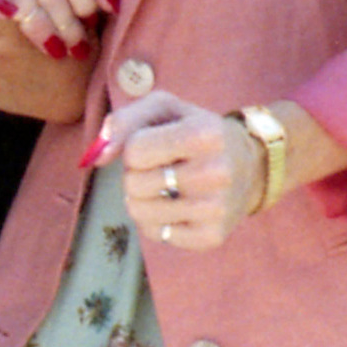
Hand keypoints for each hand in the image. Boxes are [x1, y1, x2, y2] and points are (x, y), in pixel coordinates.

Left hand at [97, 89, 263, 250]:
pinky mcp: (211, 237)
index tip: (157, 145)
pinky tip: (179, 206)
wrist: (250, 166)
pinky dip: (156, 220)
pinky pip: (154, 233)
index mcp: (205, 134)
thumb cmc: (197, 132)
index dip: (135, 148)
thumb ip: (124, 120)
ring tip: (168, 187)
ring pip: (138, 211)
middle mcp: (215, 173)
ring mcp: (215, 209)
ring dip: (143, 198)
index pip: (134, 151)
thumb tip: (96, 156)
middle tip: (163, 168)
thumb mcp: (165, 109)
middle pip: (133, 184)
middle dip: (137, 174)